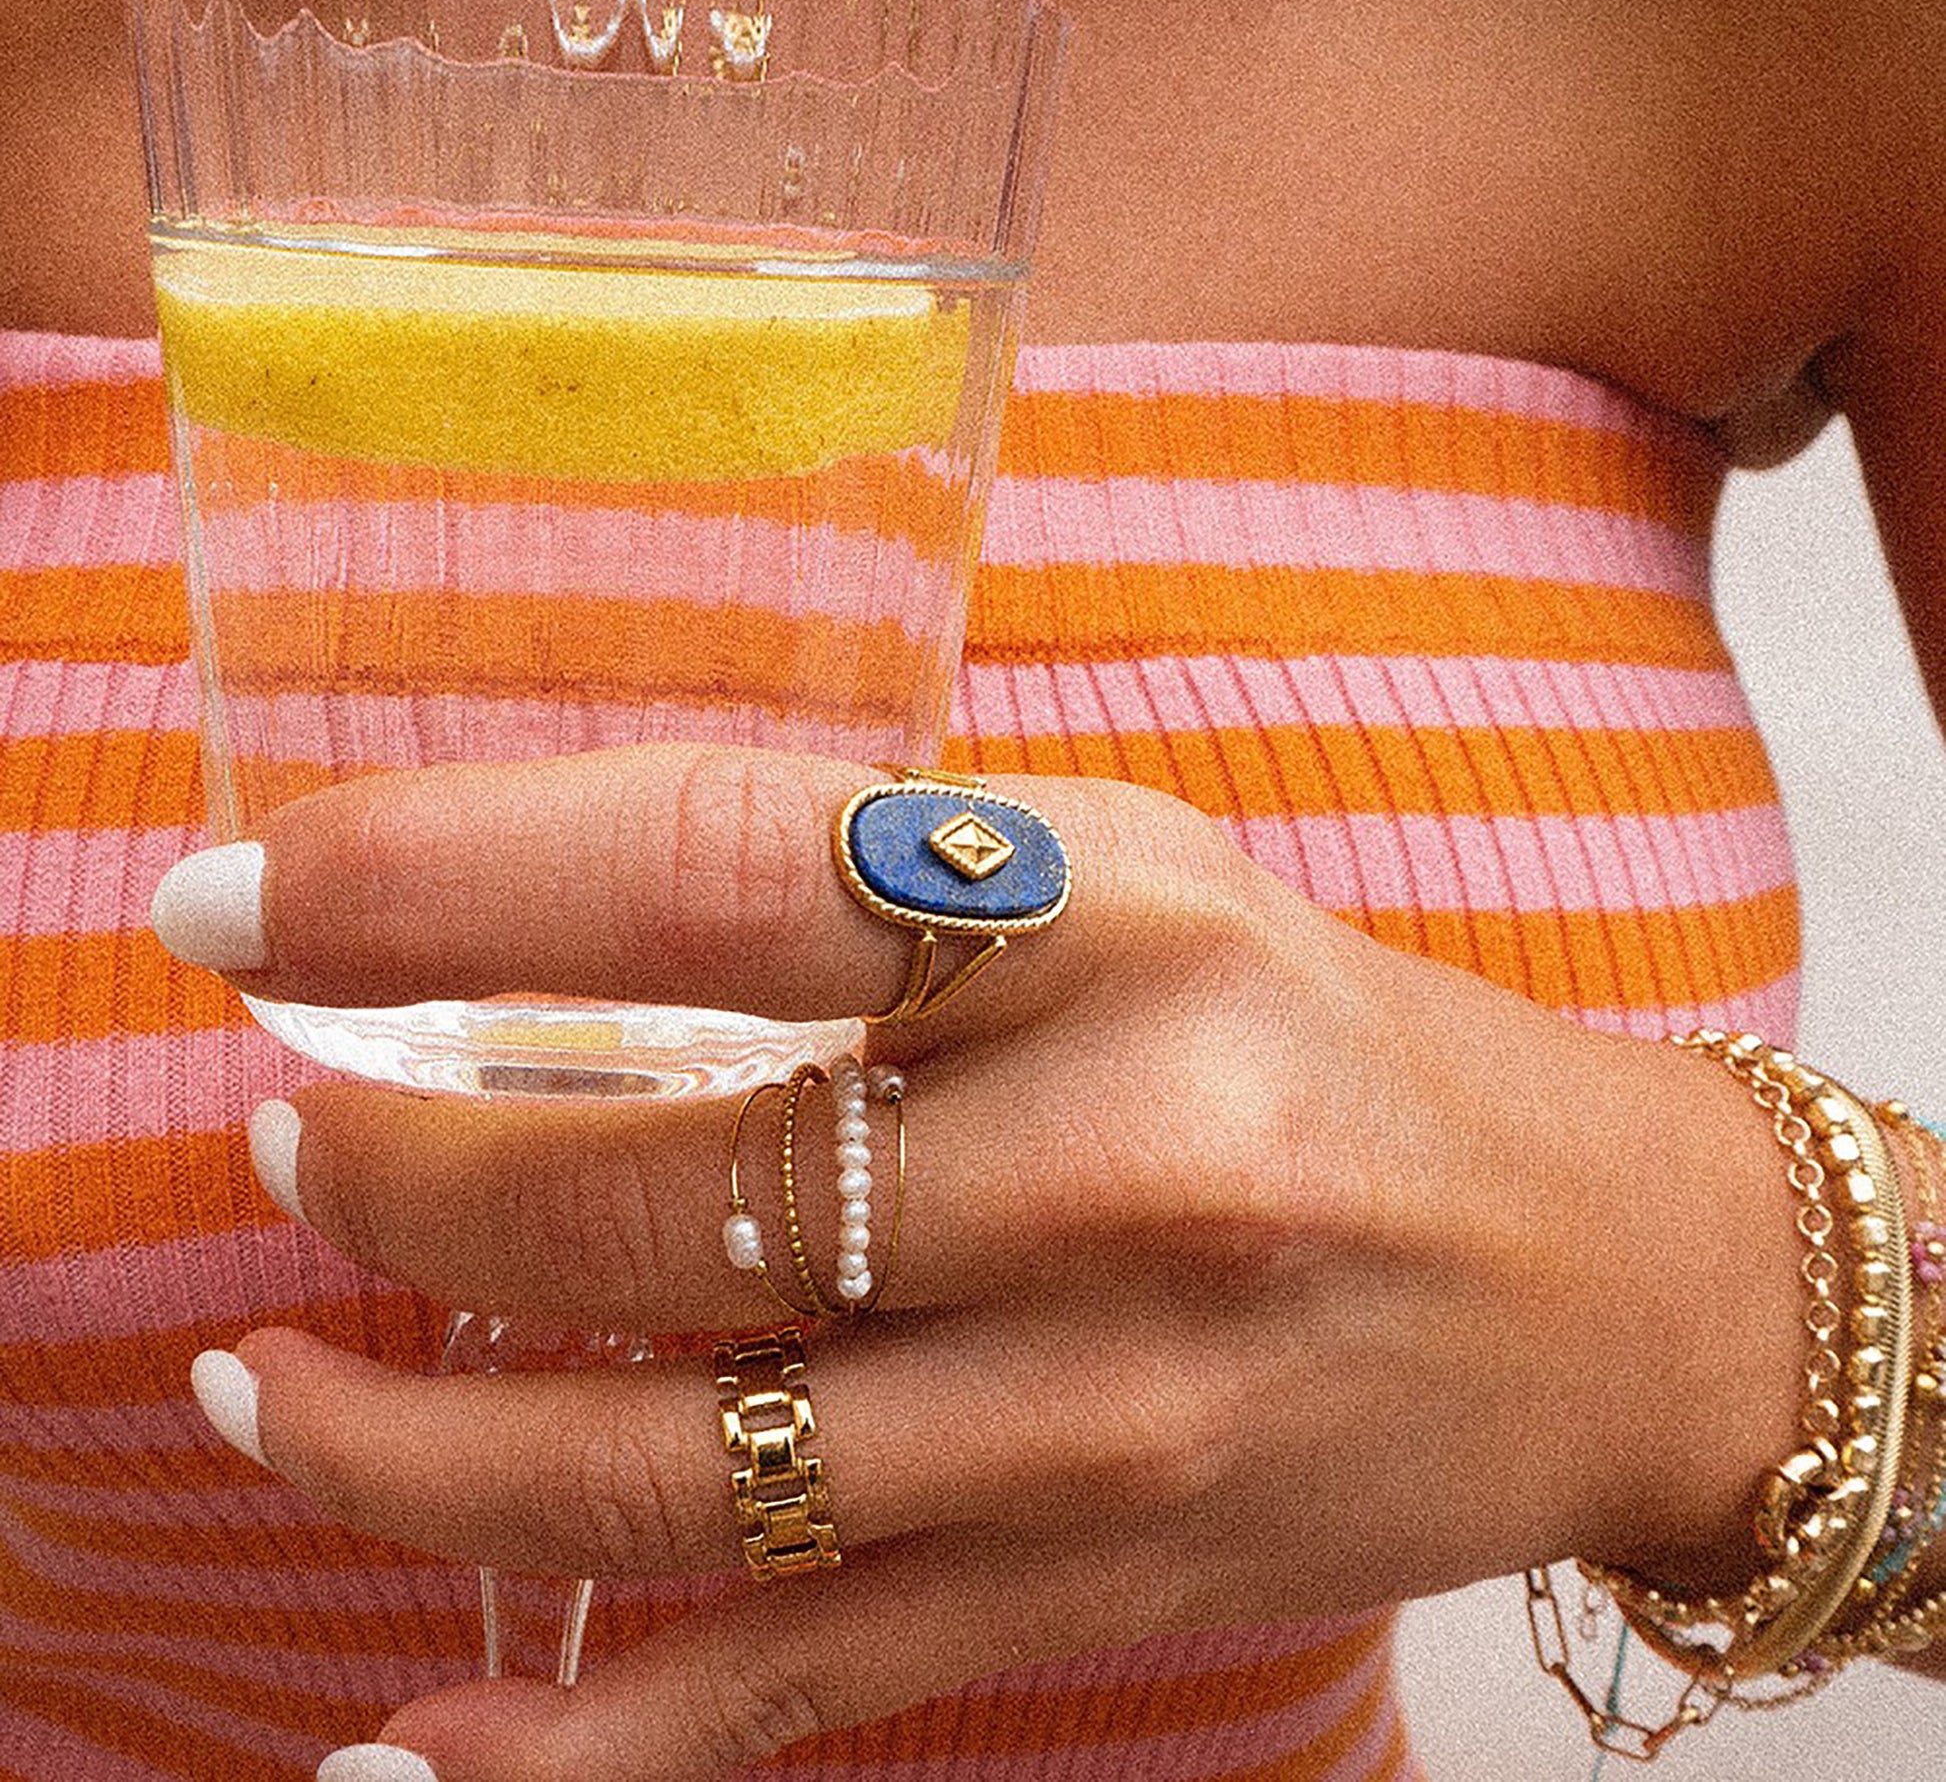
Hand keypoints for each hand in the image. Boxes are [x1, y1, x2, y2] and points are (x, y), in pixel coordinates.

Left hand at [161, 744, 1802, 1779]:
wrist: (1598, 1281)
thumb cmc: (1329, 1035)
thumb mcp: (1129, 875)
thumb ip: (866, 894)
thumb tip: (546, 921)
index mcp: (1112, 928)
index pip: (715, 876)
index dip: (443, 879)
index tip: (250, 899)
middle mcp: (1109, 1173)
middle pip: (652, 1205)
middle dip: (392, 1178)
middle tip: (289, 1141)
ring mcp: (1095, 1420)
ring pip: (666, 1472)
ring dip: (400, 1445)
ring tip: (258, 1384)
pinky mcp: (1087, 1595)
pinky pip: (779, 1692)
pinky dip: (563, 1744)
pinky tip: (396, 1753)